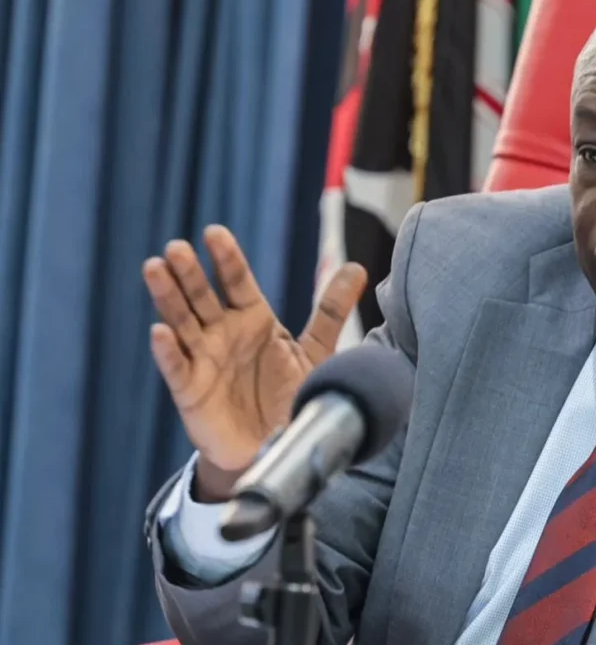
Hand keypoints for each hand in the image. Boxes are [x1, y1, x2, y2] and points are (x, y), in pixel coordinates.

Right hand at [143, 225, 366, 499]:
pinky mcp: (190, 390)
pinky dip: (167, 350)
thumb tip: (358, 268)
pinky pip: (177, 367)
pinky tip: (160, 331)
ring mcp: (203, 358)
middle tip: (177, 247)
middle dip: (189, 272)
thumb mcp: (315, 349)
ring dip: (167, 296)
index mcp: (253, 318)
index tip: (215, 233)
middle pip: (202, 295)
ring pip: (181, 321)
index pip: (237, 281)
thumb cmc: (290, 393)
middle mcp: (223, 332)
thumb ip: (330, 310)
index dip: (226, 258)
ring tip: (154, 267)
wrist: (276, 444)